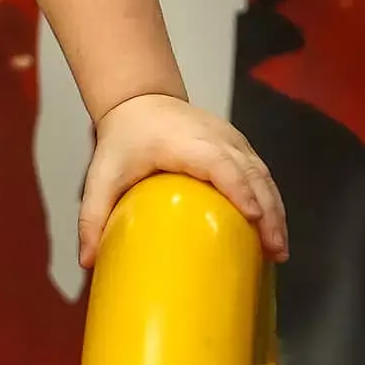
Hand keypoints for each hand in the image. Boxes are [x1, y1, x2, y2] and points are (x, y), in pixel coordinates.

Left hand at [78, 93, 287, 272]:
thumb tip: (86, 262)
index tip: (254, 219)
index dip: (240, 190)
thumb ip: (92, 217)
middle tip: (275, 251)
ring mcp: (232, 140)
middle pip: (252, 174)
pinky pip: (261, 174)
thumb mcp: (101, 177)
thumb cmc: (123, 140)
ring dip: (276, 210)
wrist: (141, 102)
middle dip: (269, 212)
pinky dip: (271, 200)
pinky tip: (272, 230)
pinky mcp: (239, 147)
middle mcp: (217, 138)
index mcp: (186, 143)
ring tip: (278, 250)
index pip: (221, 164)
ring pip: (263, 175)